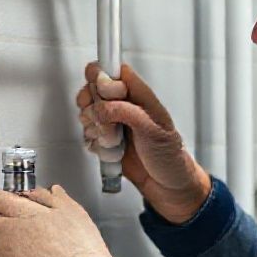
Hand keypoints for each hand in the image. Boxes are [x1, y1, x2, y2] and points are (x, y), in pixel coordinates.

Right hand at [77, 62, 211, 223]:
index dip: (101, 79)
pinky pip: (87, 135)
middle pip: (91, 90)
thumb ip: (127, 110)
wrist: (168, 186)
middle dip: (94, 109)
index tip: (105, 94)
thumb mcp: (154, 130)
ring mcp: (112, 122)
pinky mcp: (104, 139)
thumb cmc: (170, 156)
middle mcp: (123, 104)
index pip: (111, 70)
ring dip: (96, 130)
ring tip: (116, 141)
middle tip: (110, 124)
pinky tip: (112, 151)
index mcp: (139, 94)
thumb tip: (103, 101)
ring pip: (86, 113)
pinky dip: (95, 144)